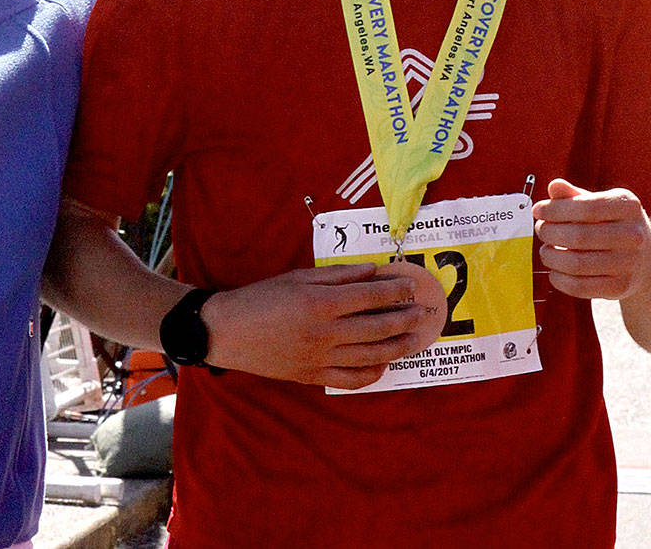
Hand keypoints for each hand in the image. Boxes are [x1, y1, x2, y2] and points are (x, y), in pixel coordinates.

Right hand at [201, 263, 432, 388]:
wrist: (227, 331)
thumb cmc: (261, 298)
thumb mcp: (297, 277)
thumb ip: (337, 275)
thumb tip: (372, 271)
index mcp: (319, 302)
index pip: (370, 296)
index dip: (395, 291)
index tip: (411, 286)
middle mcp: (325, 332)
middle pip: (377, 327)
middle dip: (405, 318)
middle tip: (423, 312)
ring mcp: (320, 358)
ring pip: (371, 355)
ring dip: (398, 346)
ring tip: (416, 338)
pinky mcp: (313, 376)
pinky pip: (352, 380)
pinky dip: (373, 373)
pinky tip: (384, 363)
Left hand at [532, 178, 650, 300]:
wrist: (647, 258)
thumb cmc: (612, 223)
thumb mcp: (599, 202)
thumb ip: (574, 194)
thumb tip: (554, 186)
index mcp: (628, 206)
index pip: (587, 207)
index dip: (556, 210)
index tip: (538, 211)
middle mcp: (635, 235)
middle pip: (579, 237)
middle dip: (549, 233)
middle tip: (541, 230)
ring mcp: (631, 264)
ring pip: (577, 264)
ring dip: (551, 257)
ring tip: (546, 250)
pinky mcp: (622, 288)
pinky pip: (581, 287)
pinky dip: (559, 280)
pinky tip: (554, 271)